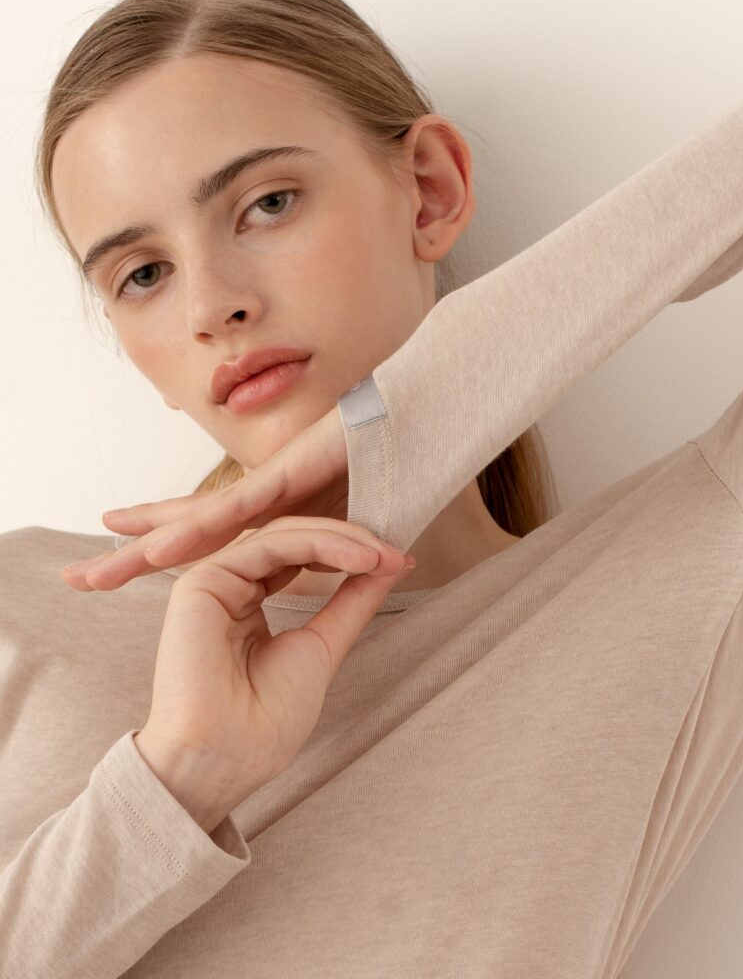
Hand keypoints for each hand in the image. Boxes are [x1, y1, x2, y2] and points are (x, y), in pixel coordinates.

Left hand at [61, 404, 354, 591]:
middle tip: (79, 577)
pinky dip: (195, 531)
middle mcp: (257, 495)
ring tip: (98, 572)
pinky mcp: (287, 477)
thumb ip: (318, 539)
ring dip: (145, 549)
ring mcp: (268, 485)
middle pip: (184, 530)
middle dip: (131, 555)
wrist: (410, 418)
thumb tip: (304, 564)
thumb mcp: (342, 516)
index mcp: (269, 507)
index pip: (205, 531)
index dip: (164, 542)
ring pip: (196, 524)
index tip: (125, 555)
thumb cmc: (381, 460)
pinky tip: (158, 549)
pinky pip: (235, 511)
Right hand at [135, 514, 414, 828]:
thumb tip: (391, 566)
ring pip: (284, 534)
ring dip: (341, 539)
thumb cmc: (264, 724)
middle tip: (396, 554)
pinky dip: (320, 545)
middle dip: (350, 539)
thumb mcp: (322, 648)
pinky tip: (359, 559)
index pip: (301, 557)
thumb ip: (350, 603)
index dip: (351, 554)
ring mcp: (213, 580)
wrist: (225, 761)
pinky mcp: (203, 581)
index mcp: (247, 603)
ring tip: (382, 557)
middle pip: (294, 538)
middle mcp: (228, 585)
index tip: (400, 564)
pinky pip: (270, 545)